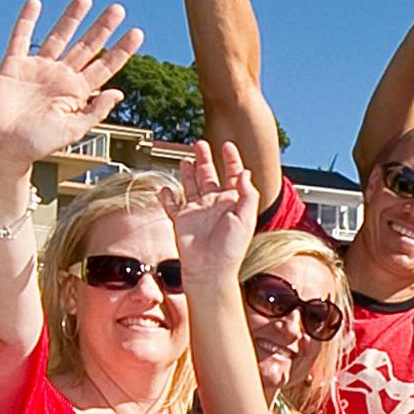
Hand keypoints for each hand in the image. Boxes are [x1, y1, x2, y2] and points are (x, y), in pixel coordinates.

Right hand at [0, 0, 145, 174]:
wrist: (1, 148)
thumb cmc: (35, 145)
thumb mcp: (72, 130)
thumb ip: (95, 111)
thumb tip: (118, 93)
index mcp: (76, 93)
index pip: (104, 66)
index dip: (121, 50)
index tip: (137, 32)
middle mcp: (60, 77)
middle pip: (86, 46)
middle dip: (102, 28)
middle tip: (118, 9)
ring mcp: (38, 69)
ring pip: (58, 37)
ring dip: (71, 18)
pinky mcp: (14, 65)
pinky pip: (21, 38)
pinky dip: (27, 20)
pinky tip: (35, 3)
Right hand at [168, 133, 260, 287]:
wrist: (210, 270)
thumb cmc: (230, 249)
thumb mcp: (246, 217)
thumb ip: (247, 193)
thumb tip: (245, 173)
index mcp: (232, 202)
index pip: (233, 175)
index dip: (231, 159)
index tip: (228, 145)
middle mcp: (214, 204)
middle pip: (209, 175)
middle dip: (205, 159)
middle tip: (200, 144)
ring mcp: (197, 211)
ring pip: (190, 185)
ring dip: (188, 172)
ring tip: (186, 159)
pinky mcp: (182, 220)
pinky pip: (172, 205)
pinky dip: (167, 197)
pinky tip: (165, 189)